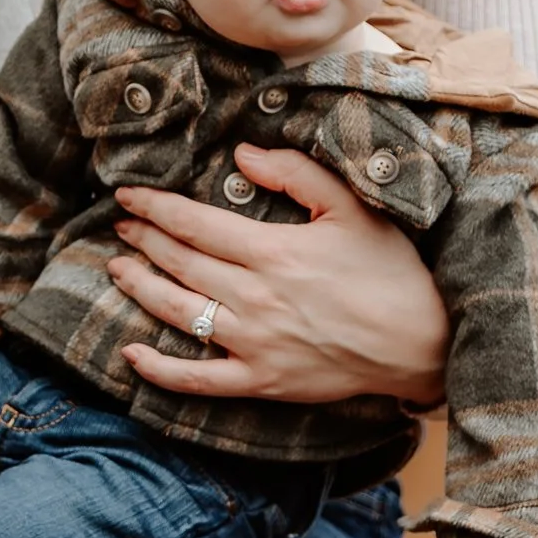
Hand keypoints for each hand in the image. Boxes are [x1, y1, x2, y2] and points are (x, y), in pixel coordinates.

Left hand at [112, 149, 450, 407]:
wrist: (421, 343)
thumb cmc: (389, 269)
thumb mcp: (351, 207)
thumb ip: (296, 173)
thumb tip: (242, 155)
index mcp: (273, 251)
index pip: (193, 224)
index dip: (153, 207)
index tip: (126, 195)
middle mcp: (255, 298)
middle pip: (179, 263)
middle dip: (142, 240)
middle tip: (119, 224)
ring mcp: (254, 344)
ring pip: (178, 313)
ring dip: (139, 288)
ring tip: (116, 268)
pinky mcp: (261, 382)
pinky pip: (198, 381)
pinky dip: (159, 370)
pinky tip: (130, 354)